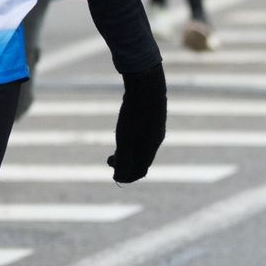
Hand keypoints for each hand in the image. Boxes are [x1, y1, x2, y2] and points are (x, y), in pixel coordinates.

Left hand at [109, 63, 165, 182]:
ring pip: (142, 148)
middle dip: (125, 165)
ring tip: (116, 148)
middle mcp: (155, 141)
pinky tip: (125, 131)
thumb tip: (119, 179)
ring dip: (129, 153)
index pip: (140, 172)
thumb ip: (123, 160)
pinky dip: (133, 141)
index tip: (113, 174)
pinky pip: (144, 136)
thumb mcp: (125, 140)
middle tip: (109, 160)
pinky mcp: (153, 118)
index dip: (126, 177)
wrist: (146, 86)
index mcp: (150, 149)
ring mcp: (155, 129)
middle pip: (141, 161)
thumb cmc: (134, 115)